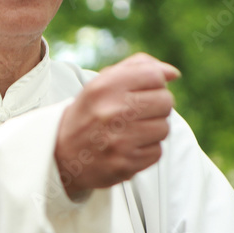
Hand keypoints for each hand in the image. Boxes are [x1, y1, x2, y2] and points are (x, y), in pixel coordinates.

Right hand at [55, 53, 179, 197]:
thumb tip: (173, 74)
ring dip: (152, 130)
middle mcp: (112, 112)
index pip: (154, 76)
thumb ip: (137, 68)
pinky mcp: (125, 164)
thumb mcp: (101, 84)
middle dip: (155, 107)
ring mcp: (119, 140)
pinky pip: (157, 152)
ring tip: (130, 132)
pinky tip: (128, 148)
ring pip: (163, 128)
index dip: (154, 83)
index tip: (141, 92)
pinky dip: (146, 150)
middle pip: (165, 101)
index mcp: (104, 87)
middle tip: (136, 113)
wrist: (60, 155)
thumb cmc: (88, 114)